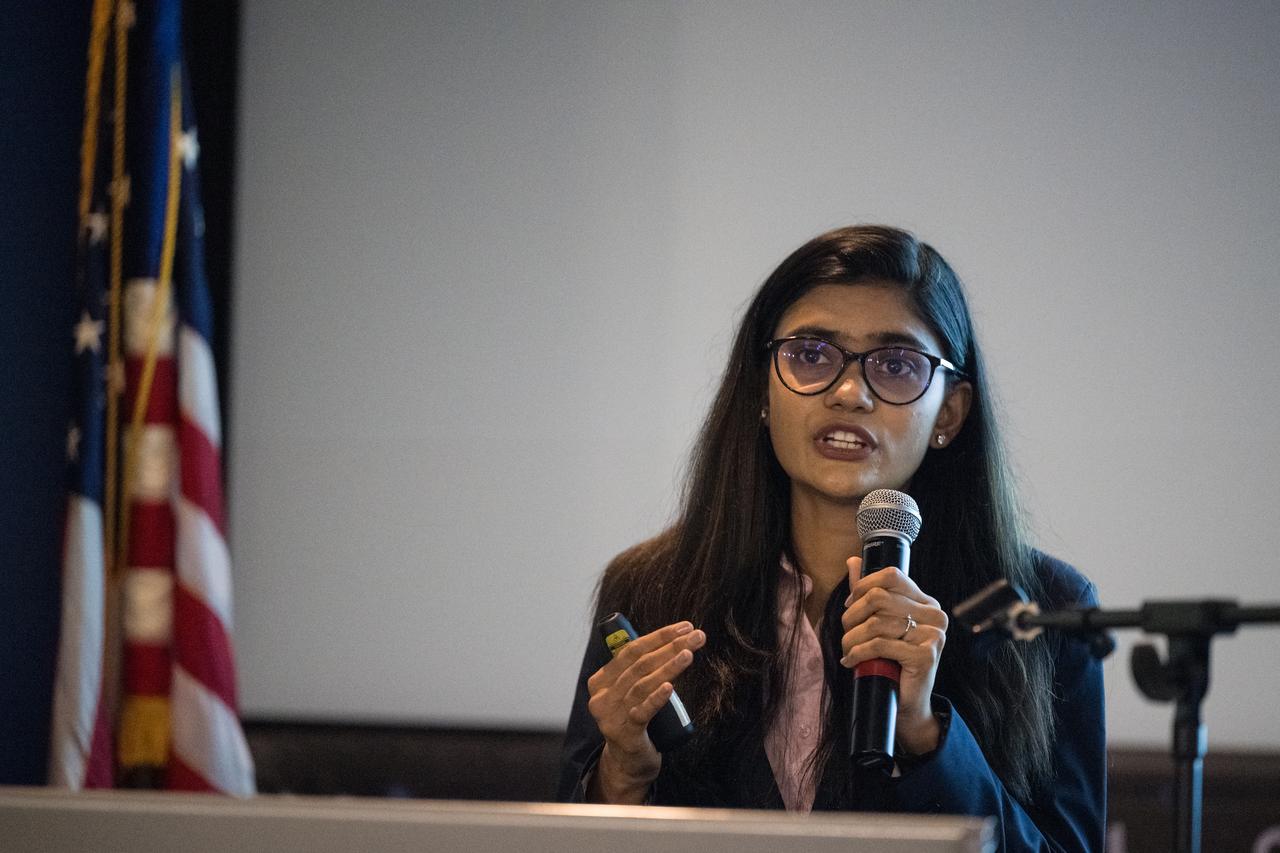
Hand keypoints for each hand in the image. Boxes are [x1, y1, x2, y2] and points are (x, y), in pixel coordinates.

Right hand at [584, 620, 704, 802]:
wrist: (628, 764)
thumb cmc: (634, 722)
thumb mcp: (630, 693)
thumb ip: (638, 671)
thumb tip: (672, 640)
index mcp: (601, 681)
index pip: (630, 650)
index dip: (659, 636)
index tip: (684, 626)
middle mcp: (601, 696)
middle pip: (639, 664)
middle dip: (670, 646)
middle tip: (696, 636)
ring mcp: (611, 716)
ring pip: (642, 684)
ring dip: (668, 666)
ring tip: (689, 653)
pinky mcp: (625, 734)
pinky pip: (642, 712)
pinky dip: (656, 697)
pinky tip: (670, 686)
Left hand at [840, 558, 947, 754]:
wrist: (907, 705)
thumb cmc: (892, 662)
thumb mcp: (880, 624)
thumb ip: (868, 592)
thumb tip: (853, 561)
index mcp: (925, 602)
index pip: (891, 576)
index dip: (863, 587)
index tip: (849, 605)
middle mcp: (934, 614)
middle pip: (879, 598)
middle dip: (853, 616)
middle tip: (846, 633)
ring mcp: (933, 634)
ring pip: (876, 623)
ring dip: (852, 638)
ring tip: (847, 650)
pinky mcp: (926, 655)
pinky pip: (880, 644)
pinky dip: (858, 652)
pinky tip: (852, 661)